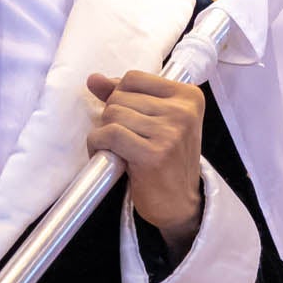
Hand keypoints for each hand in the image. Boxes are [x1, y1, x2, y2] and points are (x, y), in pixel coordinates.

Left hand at [86, 70, 203, 243]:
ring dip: (105, 133)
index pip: (133, 78)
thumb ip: (124, 95)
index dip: (120, 97)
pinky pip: (109, 134)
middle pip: (120, 96)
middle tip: (126, 140)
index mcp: (188, 96)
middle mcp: (183, 111)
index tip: (129, 119)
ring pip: (113, 114)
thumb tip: (93, 78)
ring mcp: (170, 132)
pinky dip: (98, 144)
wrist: (180, 204)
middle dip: (113, 117)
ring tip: (118, 149)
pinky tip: (108, 156)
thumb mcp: (154, 120)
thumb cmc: (166, 159)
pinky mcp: (153, 154)